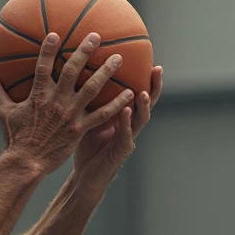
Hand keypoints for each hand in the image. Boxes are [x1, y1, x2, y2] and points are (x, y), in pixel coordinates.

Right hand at [0, 32, 134, 176]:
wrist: (26, 163)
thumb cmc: (15, 138)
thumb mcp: (4, 112)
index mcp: (37, 96)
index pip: (42, 67)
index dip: (49, 49)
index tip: (56, 34)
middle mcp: (55, 102)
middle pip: (72, 71)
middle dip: (84, 52)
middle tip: (96, 36)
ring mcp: (69, 115)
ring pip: (91, 89)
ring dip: (105, 72)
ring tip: (118, 58)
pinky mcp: (80, 129)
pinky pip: (101, 115)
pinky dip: (116, 104)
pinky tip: (129, 94)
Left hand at [72, 66, 162, 193]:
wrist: (84, 176)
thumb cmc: (85, 144)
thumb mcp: (87, 116)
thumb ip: (89, 98)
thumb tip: (77, 72)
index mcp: (123, 115)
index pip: (137, 93)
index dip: (145, 78)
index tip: (150, 59)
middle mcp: (129, 125)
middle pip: (147, 103)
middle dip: (154, 87)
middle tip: (157, 69)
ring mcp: (127, 138)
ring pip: (141, 119)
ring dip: (144, 105)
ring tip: (143, 92)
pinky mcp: (121, 152)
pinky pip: (126, 136)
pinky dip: (126, 123)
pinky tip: (125, 111)